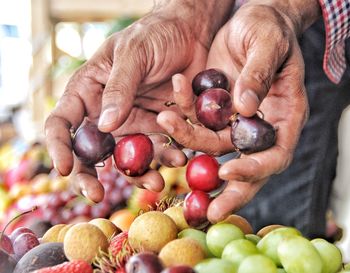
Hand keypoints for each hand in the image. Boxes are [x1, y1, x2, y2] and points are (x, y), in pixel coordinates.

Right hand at [44, 1, 232, 201]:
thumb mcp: (133, 54)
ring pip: (126, 158)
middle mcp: (105, 113)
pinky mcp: (157, 128)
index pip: (62, 124)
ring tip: (156, 181)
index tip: (63, 168)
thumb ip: (118, 88)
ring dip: (138, 173)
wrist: (191, 33)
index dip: (58, 147)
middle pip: (89, 152)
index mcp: (88, 92)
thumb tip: (103, 125)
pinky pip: (157, 150)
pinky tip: (178, 159)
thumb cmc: (155, 35)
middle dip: (89, 177)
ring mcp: (131, 123)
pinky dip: (165, 159)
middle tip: (97, 195)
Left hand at [157, 2, 315, 221]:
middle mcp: (260, 126)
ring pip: (213, 146)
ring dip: (188, 142)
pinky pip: (197, 124)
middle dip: (227, 190)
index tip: (227, 171)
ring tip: (165, 121)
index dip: (254, 168)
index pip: (275, 154)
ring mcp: (235, 122)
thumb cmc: (269, 27)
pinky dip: (181, 122)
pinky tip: (166, 113)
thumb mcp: (267, 43)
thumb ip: (259, 74)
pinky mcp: (214, 112)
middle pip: (247, 167)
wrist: (252, 18)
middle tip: (206, 212)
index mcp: (285, 115)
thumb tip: (246, 108)